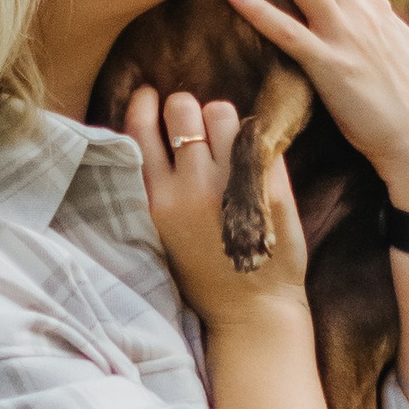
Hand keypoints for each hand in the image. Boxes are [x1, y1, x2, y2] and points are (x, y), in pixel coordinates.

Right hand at [126, 87, 311, 330]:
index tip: (150, 98)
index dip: (145, 104)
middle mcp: (190, 185)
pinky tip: (251, 156)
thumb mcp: (160, 232)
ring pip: (222, 112)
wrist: (251, 310)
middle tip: (196, 126)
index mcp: (156, 199)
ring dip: (223, 119)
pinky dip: (253, 140)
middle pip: (182, 108)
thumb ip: (155, 186)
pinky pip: (257, 136)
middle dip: (187, 109)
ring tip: (226, 140)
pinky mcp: (268, 184)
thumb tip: (154, 132)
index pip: (140, 128)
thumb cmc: (203, 273)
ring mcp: (231, 183)